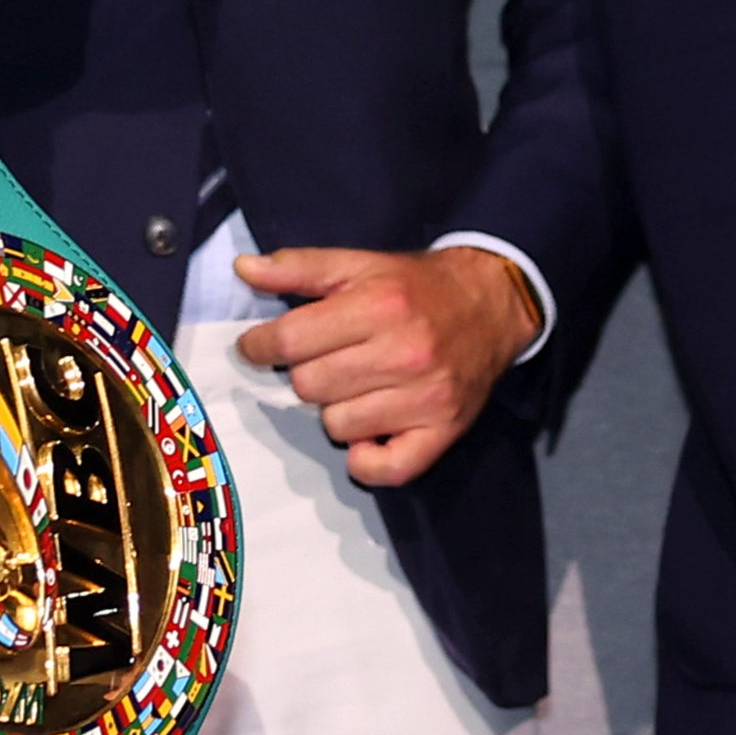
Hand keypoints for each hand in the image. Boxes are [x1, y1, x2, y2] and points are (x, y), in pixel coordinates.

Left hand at [232, 245, 540, 489]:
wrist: (492, 304)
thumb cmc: (417, 286)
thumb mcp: (360, 264)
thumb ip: (299, 266)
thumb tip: (243, 269)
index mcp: (379, 305)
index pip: (291, 340)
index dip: (261, 345)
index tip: (258, 346)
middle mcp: (404, 352)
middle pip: (310, 386)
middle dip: (306, 373)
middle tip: (326, 360)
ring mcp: (426, 398)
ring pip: (337, 426)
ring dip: (336, 410)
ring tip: (357, 387)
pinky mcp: (443, 431)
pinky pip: (384, 470)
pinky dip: (366, 458)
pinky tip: (369, 433)